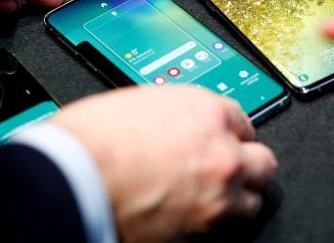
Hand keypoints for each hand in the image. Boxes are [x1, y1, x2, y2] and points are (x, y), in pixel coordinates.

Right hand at [51, 85, 277, 242]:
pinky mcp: (199, 235)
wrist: (70, 182)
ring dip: (234, 197)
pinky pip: (222, 230)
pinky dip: (209, 224)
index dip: (228, 131)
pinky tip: (188, 215)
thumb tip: (174, 125)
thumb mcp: (139, 104)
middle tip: (228, 166)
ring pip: (251, 201)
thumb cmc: (91, 141)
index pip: (242, 121)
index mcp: (207, 114)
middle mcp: (220, 155)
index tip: (221, 139)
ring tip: (209, 196)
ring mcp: (214, 199)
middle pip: (263, 162)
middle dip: (247, 163)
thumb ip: (172, 115)